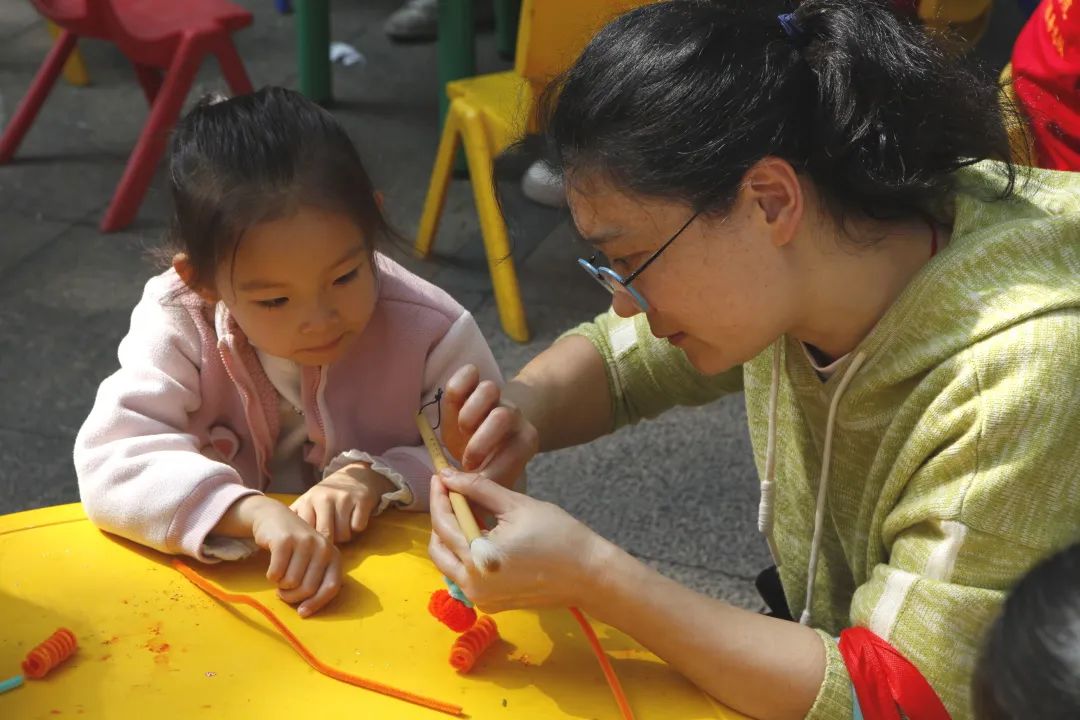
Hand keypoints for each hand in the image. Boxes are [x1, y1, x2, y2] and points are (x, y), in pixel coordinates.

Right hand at [236, 496, 342, 616]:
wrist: (275, 517)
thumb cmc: (295, 546)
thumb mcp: (312, 560)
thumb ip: (315, 580)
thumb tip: (306, 611)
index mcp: (333, 555)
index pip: (331, 587)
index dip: (316, 603)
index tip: (302, 613)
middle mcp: (323, 547)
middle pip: (308, 588)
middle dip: (292, 596)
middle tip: (283, 592)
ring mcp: (305, 542)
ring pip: (291, 583)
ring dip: (280, 585)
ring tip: (279, 575)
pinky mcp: (285, 540)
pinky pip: (276, 573)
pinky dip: (271, 576)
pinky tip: (273, 566)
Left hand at [290, 464, 395, 542]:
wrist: (355, 476)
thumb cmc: (327, 497)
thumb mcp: (308, 503)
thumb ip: (296, 520)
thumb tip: (278, 544)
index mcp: (307, 500)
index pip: (305, 531)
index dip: (309, 544)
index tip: (311, 548)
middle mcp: (323, 497)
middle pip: (325, 535)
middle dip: (329, 543)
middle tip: (330, 539)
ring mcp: (343, 497)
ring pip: (343, 534)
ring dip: (344, 536)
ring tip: (342, 528)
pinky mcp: (361, 499)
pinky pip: (358, 527)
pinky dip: (357, 528)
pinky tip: (353, 520)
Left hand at [427, 469, 609, 612]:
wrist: (589, 575)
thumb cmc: (558, 535)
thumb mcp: (517, 505)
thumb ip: (478, 489)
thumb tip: (449, 475)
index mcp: (477, 558)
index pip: (443, 523)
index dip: (439, 496)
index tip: (440, 475)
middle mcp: (471, 584)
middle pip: (438, 547)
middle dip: (440, 518)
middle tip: (451, 493)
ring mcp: (480, 598)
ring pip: (448, 564)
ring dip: (450, 537)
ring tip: (467, 511)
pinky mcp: (490, 603)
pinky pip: (464, 576)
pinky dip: (464, 554)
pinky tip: (480, 533)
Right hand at [440, 365, 538, 486]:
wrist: (485, 431)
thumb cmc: (485, 461)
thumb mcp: (489, 479)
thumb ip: (482, 491)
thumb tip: (466, 514)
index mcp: (525, 441)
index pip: (514, 453)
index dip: (490, 470)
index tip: (473, 480)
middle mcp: (514, 415)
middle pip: (501, 416)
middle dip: (479, 442)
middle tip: (467, 460)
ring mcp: (495, 396)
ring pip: (488, 390)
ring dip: (468, 415)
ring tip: (461, 432)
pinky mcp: (474, 381)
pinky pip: (468, 373)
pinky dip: (458, 385)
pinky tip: (453, 405)